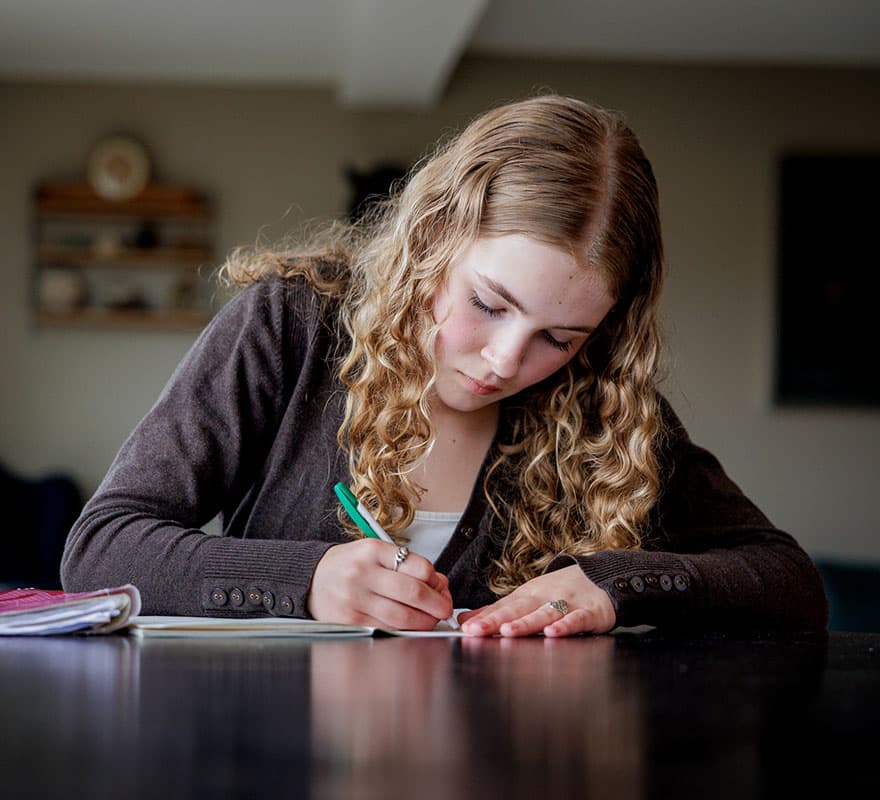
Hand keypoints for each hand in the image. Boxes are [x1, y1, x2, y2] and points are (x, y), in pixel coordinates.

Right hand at [308, 539, 452, 629]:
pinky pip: (387, 629)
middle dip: (437, 604)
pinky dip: (405, 630)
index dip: (437, 580)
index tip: (441, 586)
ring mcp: (355, 599)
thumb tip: (439, 584)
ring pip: (403, 616)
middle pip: (414, 593)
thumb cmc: (350, 565)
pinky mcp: (350, 621)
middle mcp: (363, 573)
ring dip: (424, 621)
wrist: (312, 578)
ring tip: (430, 619)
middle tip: (445, 608)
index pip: (418, 566)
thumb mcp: (376, 553)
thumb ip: (407, 565)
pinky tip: (410, 626)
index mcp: (373, 550)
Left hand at [458, 565, 615, 636]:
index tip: (466, 628)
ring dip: (526, 623)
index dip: (484, 618)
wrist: (602, 576)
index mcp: (528, 595)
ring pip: (544, 613)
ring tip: (507, 631)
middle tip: (477, 630)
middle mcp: (544, 597)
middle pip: (518, 609)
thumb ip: (498, 610)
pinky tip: (553, 633)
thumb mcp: (528, 597)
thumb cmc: (561, 591)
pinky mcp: (590, 613)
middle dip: (496, 620)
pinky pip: (577, 619)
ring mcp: (567, 603)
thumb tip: (465, 620)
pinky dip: (566, 625)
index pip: (503, 607)